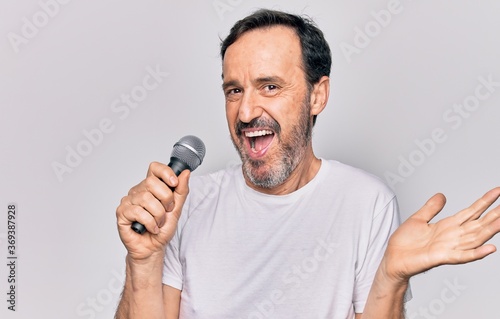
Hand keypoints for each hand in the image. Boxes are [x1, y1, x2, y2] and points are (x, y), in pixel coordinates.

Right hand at [116, 162, 189, 260]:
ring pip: (146, 199)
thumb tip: (185, 173)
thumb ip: (181, 191)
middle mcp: (138, 191)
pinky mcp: (122, 213)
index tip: (174, 183)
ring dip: (158, 215)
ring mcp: (128, 201)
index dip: (165, 172)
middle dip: (165, 199)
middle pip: (152, 182)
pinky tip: (151, 228)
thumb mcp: (176, 209)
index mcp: (151, 187)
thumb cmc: (162, 229)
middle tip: (167, 211)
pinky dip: (150, 223)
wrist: (153, 248)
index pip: (155, 168)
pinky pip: (138, 212)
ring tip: (158, 223)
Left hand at [383, 187, 499, 281]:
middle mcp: (453, 236)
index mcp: (448, 226)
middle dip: (495, 214)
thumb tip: (442, 195)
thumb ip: (431, 208)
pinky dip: (477, 253)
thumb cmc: (405, 242)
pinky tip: (490, 248)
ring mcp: (449, 247)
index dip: (484, 202)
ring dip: (491, 230)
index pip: (471, 211)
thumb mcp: (418, 219)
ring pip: (476, 238)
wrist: (393, 258)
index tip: (497, 191)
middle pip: (479, 223)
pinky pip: (463, 256)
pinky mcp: (442, 257)